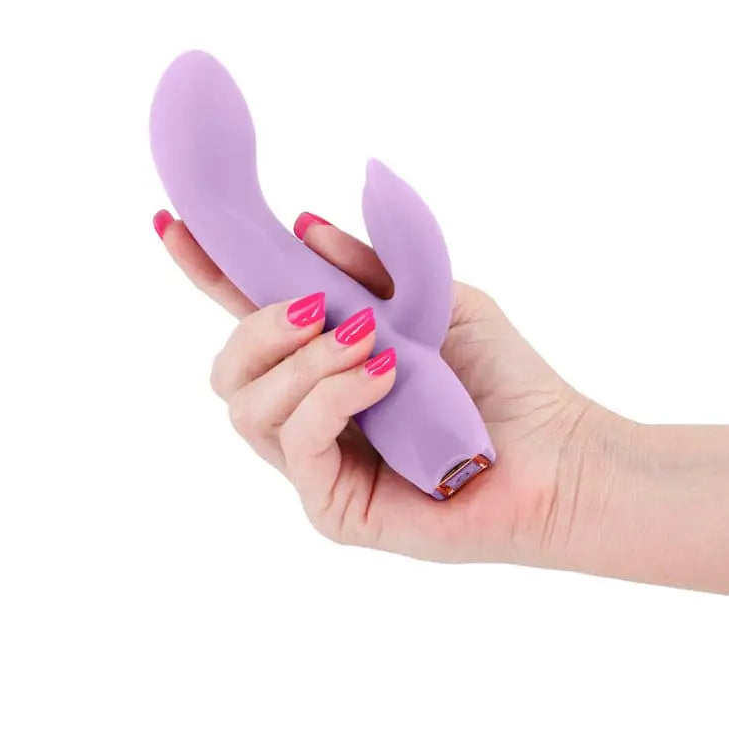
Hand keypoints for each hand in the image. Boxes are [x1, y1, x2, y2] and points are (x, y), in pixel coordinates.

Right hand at [154, 209, 622, 565]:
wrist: (557, 452)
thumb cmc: (502, 378)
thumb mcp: (433, 296)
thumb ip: (368, 266)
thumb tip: (300, 225)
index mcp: (325, 364)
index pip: (246, 317)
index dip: (205, 271)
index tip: (171, 219)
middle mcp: (309, 415)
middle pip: (228, 370)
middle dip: (255, 326)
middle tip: (316, 307)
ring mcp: (316, 466)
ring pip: (248, 407)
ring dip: (302, 359)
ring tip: (368, 341)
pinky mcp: (333, 508)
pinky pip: (298, 442)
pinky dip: (331, 396)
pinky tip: (381, 376)